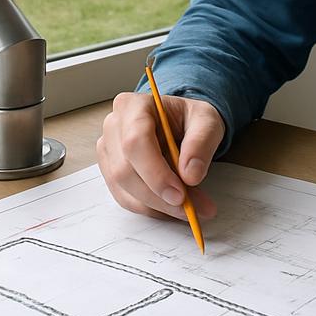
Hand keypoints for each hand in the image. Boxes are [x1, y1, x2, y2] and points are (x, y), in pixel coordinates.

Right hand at [97, 91, 224, 222]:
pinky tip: (173, 207)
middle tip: (192, 209)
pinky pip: (126, 198)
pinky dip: (151, 208)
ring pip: (124, 188)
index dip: (155, 172)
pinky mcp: (111, 171)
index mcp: (133, 106)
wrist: (181, 123)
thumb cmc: (190, 119)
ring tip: (190, 210)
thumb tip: (191, 175)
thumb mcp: (206, 121)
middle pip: (125, 170)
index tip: (180, 195)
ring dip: (157, 206)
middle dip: (159, 196)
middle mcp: (114, 126)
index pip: (136, 141)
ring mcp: (109, 150)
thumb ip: (201, 143)